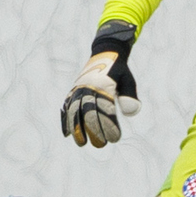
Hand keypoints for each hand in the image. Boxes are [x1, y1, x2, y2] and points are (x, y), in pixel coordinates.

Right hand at [61, 21, 139, 146]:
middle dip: (93, 131)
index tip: (115, 139)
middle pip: (88, 113)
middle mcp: (88, 87)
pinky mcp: (73, 91)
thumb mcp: (128, 80)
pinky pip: (67, 107)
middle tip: (100, 145)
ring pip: (75, 112)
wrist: (106, 52)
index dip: (109, 126)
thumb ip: (129, 96)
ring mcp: (78, 89)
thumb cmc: (120, 70)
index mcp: (102, 85)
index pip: (105, 110)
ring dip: (76, 129)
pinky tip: (66, 133)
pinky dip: (65, 120)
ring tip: (81, 143)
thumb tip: (130, 114)